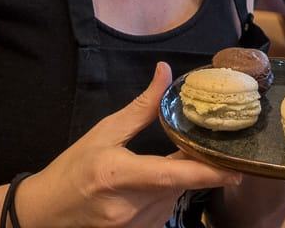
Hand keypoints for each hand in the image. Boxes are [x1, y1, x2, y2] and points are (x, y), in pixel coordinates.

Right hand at [17, 63, 240, 226]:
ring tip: (152, 168)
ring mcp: (134, 227)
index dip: (206, 173)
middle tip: (191, 148)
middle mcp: (130, 207)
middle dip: (189, 166)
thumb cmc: (74, 168)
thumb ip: (141, 108)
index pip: (171, 176)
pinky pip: (164, 211)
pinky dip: (163, 196)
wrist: (48, 212)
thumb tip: (165, 72)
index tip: (236, 168)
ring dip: (174, 182)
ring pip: (173, 198)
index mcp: (119, 176)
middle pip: (178, 184)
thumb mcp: (104, 132)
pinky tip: (146, 188)